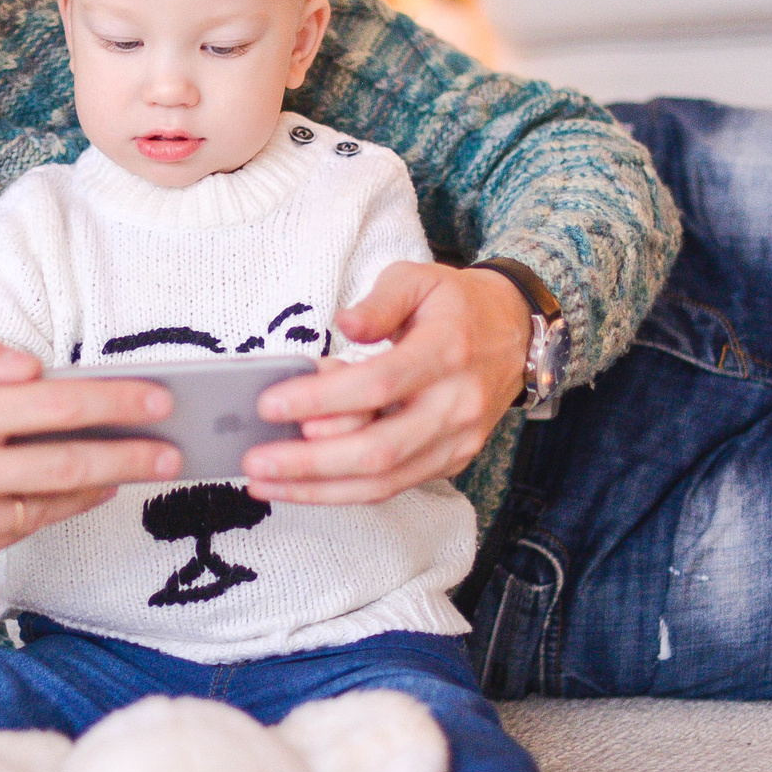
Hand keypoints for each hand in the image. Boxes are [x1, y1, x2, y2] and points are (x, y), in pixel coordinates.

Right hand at [0, 329, 179, 570]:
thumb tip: (34, 367)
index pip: (56, 406)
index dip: (115, 403)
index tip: (159, 401)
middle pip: (68, 465)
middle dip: (131, 457)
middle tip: (174, 450)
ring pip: (49, 506)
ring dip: (98, 489)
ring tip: (133, 471)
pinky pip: (18, 531)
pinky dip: (52, 511)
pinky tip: (76, 494)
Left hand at [241, 263, 531, 505]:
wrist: (516, 335)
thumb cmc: (456, 305)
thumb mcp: (418, 279)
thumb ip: (379, 301)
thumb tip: (342, 321)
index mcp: (447, 352)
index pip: (378, 384)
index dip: (322, 399)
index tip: (269, 403)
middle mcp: (456, 405)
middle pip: (379, 448)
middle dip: (311, 461)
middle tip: (255, 460)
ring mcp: (457, 441)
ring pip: (384, 481)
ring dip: (319, 488)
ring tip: (265, 483)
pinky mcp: (450, 461)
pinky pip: (392, 487)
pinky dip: (342, 492)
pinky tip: (300, 485)